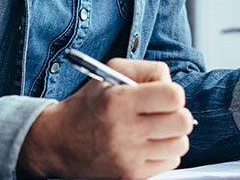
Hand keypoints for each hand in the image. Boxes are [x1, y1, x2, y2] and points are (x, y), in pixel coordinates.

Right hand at [18, 58, 194, 178]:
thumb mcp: (110, 73)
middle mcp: (125, 130)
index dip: (173, 93)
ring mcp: (129, 156)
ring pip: (180, 144)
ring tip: (155, 128)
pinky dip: (163, 152)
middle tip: (163, 112)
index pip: (174, 96)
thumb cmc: (87, 105)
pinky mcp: (131, 175)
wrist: (57, 141)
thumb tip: (171, 84)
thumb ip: (146, 70)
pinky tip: (147, 144)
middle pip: (183, 122)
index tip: (163, 94)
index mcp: (120, 100)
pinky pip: (170, 162)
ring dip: (172, 134)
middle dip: (177, 113)